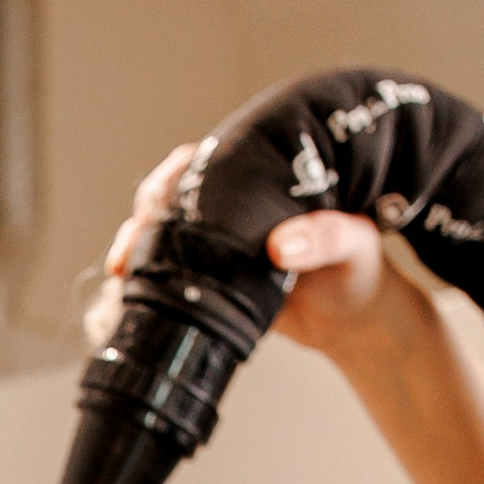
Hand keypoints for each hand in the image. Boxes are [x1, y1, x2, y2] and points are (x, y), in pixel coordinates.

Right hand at [94, 144, 423, 382]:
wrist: (353, 322)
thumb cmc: (360, 270)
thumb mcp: (354, 246)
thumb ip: (324, 239)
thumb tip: (281, 244)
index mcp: (262, 181)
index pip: (207, 162)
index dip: (174, 175)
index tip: (159, 195)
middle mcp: (234, 208)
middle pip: (171, 196)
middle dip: (143, 214)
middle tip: (132, 239)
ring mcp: (218, 246)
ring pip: (162, 235)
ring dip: (135, 247)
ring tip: (123, 267)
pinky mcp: (211, 283)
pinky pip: (169, 276)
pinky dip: (146, 283)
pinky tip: (129, 294)